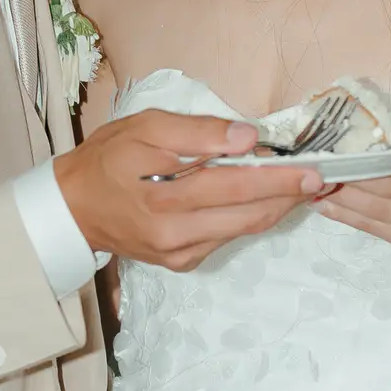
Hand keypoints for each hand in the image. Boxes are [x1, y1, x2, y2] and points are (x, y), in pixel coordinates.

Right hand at [54, 108, 322, 271]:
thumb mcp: (144, 128)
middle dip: (287, 196)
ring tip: (297, 184)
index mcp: (165, 197)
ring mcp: (180, 253)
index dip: (277, 180)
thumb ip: (197, 132)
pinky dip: (246, 217)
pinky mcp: (182, 262)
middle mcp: (176, 233)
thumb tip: (247, 138)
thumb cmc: (107, 159)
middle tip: (318, 177)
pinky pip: (225, 238)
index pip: (235, 187)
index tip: (311, 171)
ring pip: (242, 230)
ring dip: (273, 207)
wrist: (73, 209)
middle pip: (248, 216)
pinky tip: (258, 198)